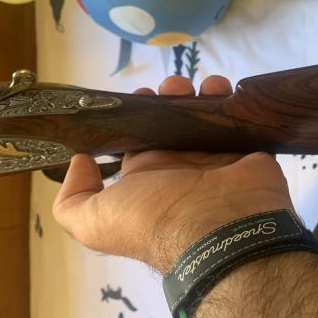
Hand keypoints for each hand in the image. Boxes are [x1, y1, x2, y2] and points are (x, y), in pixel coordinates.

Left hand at [52, 75, 294, 272]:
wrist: (217, 230)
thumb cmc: (154, 219)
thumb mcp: (93, 221)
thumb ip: (72, 199)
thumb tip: (81, 162)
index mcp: (148, 176)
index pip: (139, 136)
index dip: (136, 113)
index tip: (139, 96)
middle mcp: (181, 165)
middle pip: (172, 119)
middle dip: (168, 97)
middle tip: (170, 87)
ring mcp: (215, 156)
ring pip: (204, 114)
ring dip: (196, 94)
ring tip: (191, 88)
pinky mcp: (245, 148)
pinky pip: (238, 117)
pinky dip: (228, 98)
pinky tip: (219, 89)